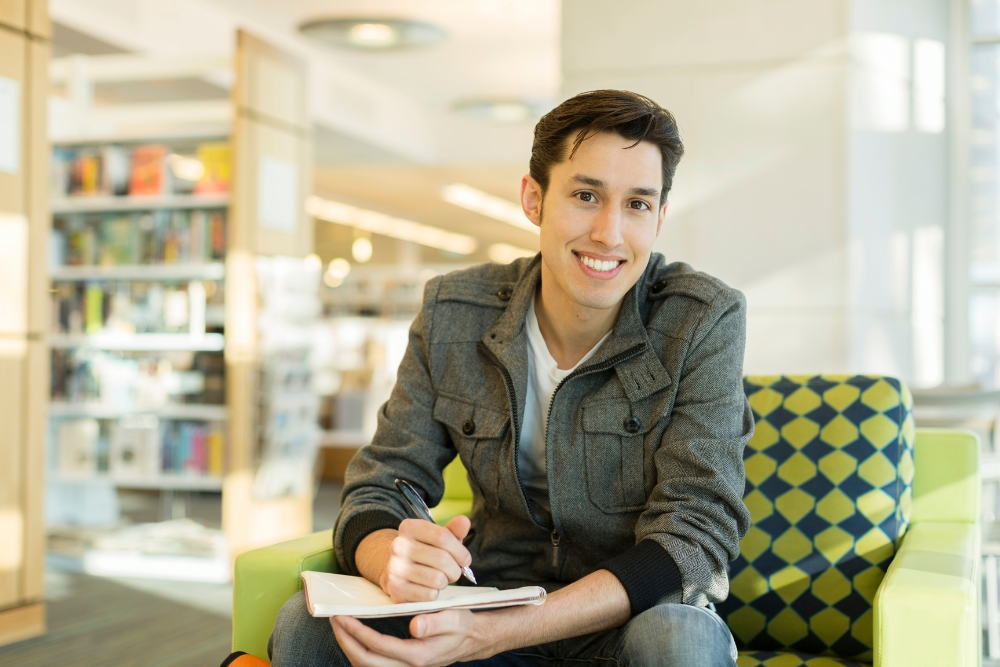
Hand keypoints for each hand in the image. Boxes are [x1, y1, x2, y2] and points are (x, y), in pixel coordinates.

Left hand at [331, 609, 490, 666]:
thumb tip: (414, 626)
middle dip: (346, 641)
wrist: (473, 639)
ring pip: (367, 666)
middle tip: (334, 620)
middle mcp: (409, 666)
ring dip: (350, 647)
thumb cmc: (463, 625)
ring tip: (340, 626)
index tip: (344, 617)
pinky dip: (359, 652)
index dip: (358, 633)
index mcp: (418, 655)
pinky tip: (355, 636)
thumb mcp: (455, 618)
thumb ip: (434, 622)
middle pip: (366, 662)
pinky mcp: (403, 665)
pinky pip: (374, 664)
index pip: (379, 647)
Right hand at [381, 515, 471, 602]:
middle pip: (442, 559)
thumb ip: (453, 530)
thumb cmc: (424, 553)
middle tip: (453, 571)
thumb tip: (464, 521)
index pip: (442, 537)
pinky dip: (434, 594)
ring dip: (445, 582)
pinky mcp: (396, 588)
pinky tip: (427, 587)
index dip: (460, 551)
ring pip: (438, 578)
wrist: (398, 572)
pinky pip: (429, 594)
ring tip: (440, 578)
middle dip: (455, 569)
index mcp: (409, 528)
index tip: (465, 559)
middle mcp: (398, 545)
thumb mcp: (438, 538)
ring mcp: (395, 567)